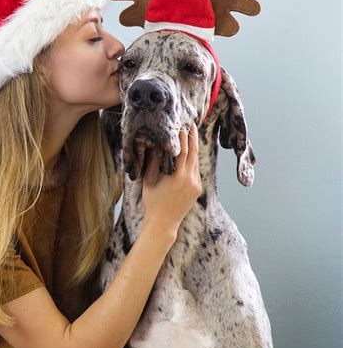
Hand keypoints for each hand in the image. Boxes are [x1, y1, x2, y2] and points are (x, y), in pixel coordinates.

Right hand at [142, 123, 201, 240]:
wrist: (163, 223)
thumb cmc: (153, 202)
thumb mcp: (149, 180)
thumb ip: (153, 162)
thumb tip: (156, 144)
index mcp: (178, 176)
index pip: (183, 150)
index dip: (183, 136)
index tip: (181, 124)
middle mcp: (190, 179)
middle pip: (194, 152)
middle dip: (193, 137)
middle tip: (191, 123)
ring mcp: (196, 185)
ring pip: (196, 161)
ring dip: (194, 147)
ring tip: (190, 134)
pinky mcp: (198, 189)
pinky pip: (196, 170)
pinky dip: (193, 159)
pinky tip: (189, 152)